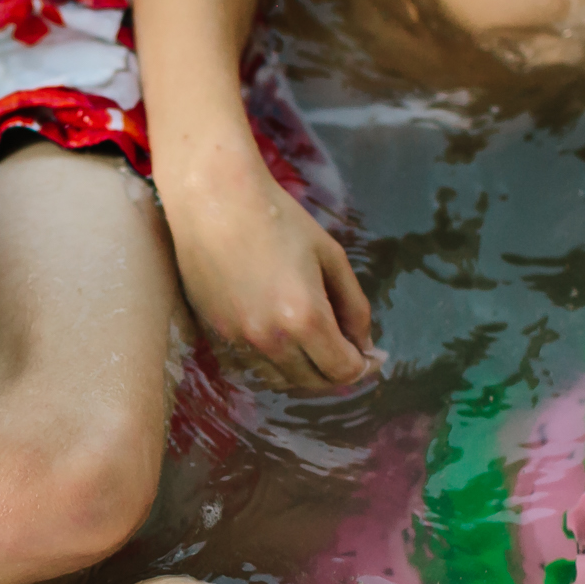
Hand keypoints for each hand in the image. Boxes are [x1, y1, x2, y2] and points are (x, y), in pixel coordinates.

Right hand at [164, 156, 377, 392]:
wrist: (213, 201)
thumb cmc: (277, 218)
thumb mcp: (331, 256)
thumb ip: (354, 306)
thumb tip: (364, 344)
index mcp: (305, 318)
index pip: (343, 370)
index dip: (364, 367)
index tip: (371, 355)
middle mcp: (271, 340)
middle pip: (313, 382)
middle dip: (336, 371)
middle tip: (346, 348)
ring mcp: (238, 341)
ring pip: (280, 380)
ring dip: (303, 369)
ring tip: (312, 344)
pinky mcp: (214, 335)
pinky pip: (250, 367)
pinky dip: (271, 363)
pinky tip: (280, 339)